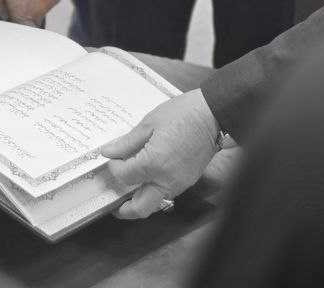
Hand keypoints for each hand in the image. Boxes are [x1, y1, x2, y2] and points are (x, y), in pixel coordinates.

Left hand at [0, 0, 64, 25]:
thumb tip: (0, 13)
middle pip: (30, 23)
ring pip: (40, 10)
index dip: (12, 24)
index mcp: (22, 13)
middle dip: (23, 14)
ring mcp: (50, 4)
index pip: (17, 30)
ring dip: (33, 4)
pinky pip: (48, 0)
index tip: (9, 16)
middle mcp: (38, 12)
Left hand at [100, 89, 220, 218]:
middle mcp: (167, 180)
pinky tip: (148, 176)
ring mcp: (180, 183)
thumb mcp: (149, 123)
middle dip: (124, 209)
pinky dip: (154, 190)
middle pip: (140, 208)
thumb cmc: (184, 114)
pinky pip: (167, 192)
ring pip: (155, 202)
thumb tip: (109, 152)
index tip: (111, 158)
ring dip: (140, 199)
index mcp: (154, 164)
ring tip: (129, 186)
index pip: (124, 176)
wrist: (213, 115)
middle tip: (113, 201)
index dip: (113, 168)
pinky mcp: (188, 181)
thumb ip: (127, 142)